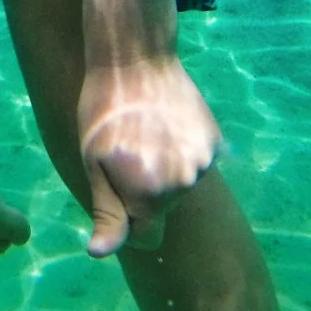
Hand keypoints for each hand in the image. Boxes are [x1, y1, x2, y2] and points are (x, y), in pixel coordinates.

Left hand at [77, 55, 222, 256]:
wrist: (135, 57)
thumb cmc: (104, 110)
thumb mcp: (94, 162)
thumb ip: (106, 211)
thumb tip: (99, 253)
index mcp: (150, 194)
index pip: (147, 238)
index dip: (128, 221)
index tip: (116, 192)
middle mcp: (184, 183)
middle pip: (164, 209)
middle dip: (146, 192)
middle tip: (127, 152)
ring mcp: (204, 160)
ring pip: (182, 184)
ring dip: (166, 169)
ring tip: (146, 133)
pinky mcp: (216, 139)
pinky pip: (196, 160)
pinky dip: (183, 149)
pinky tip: (165, 123)